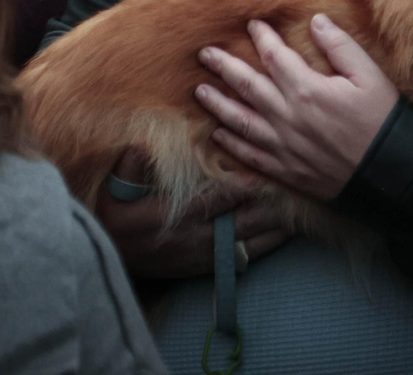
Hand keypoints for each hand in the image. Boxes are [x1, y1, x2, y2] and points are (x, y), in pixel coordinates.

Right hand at [93, 148, 291, 277]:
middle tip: (298, 189)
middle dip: (270, 204)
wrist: (110, 260)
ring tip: (302, 211)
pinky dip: (265, 247)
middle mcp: (194, 237)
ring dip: (274, 226)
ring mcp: (202, 255)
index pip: (219, 197)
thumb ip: (130, 168)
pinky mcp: (205, 267)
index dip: (245, 185)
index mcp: (176, 214)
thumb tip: (141, 145)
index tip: (268, 172)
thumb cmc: (114, 219)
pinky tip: (284, 237)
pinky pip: (242, 258)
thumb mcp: (114, 192)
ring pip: (247, 239)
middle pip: (242, 218)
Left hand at [196, 14, 399, 201]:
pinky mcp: (285, 170)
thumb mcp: (370, 75)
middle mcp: (288, 117)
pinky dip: (232, 144)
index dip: (261, 37)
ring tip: (201, 91)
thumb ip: (340, 46)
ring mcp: (283, 146)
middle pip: (247, 85)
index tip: (252, 24)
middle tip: (205, 54)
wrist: (389, 171)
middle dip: (224, 66)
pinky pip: (250, 155)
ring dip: (218, 104)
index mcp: (308, 90)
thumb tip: (317, 22)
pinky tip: (219, 134)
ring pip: (240, 121)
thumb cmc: (383, 122)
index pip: (274, 56)